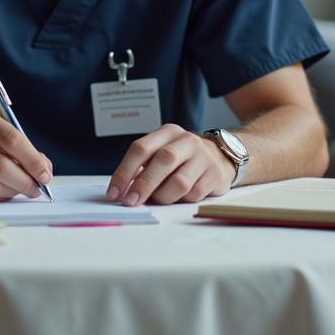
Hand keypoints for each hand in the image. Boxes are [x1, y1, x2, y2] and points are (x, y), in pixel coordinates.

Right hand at [0, 109, 53, 201]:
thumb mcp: (1, 137)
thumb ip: (26, 151)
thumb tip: (45, 171)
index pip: (12, 140)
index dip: (33, 160)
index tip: (45, 175)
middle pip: (1, 166)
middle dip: (25, 182)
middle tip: (36, 189)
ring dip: (12, 192)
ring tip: (19, 190)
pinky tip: (1, 192)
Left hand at [106, 124, 235, 205]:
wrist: (220, 156)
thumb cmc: (182, 158)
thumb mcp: (162, 152)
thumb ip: (143, 167)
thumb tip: (122, 190)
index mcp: (167, 132)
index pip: (141, 148)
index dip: (124, 171)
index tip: (114, 192)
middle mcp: (187, 141)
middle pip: (162, 161)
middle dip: (143, 185)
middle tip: (130, 202)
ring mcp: (203, 157)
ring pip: (179, 182)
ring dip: (164, 196)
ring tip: (159, 199)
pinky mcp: (215, 174)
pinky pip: (194, 193)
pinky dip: (182, 200)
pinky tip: (180, 197)